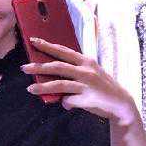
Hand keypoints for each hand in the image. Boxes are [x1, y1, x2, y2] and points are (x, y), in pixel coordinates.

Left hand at [21, 37, 138, 125]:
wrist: (121, 104)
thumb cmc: (103, 87)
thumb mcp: (91, 73)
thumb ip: (74, 72)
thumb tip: (54, 77)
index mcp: (86, 61)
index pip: (63, 51)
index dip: (47, 46)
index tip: (33, 41)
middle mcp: (86, 71)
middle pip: (57, 66)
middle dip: (39, 66)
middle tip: (24, 67)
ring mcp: (86, 85)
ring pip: (59, 84)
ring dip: (43, 86)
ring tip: (30, 88)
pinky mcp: (87, 99)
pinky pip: (69, 101)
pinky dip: (65, 103)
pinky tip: (66, 104)